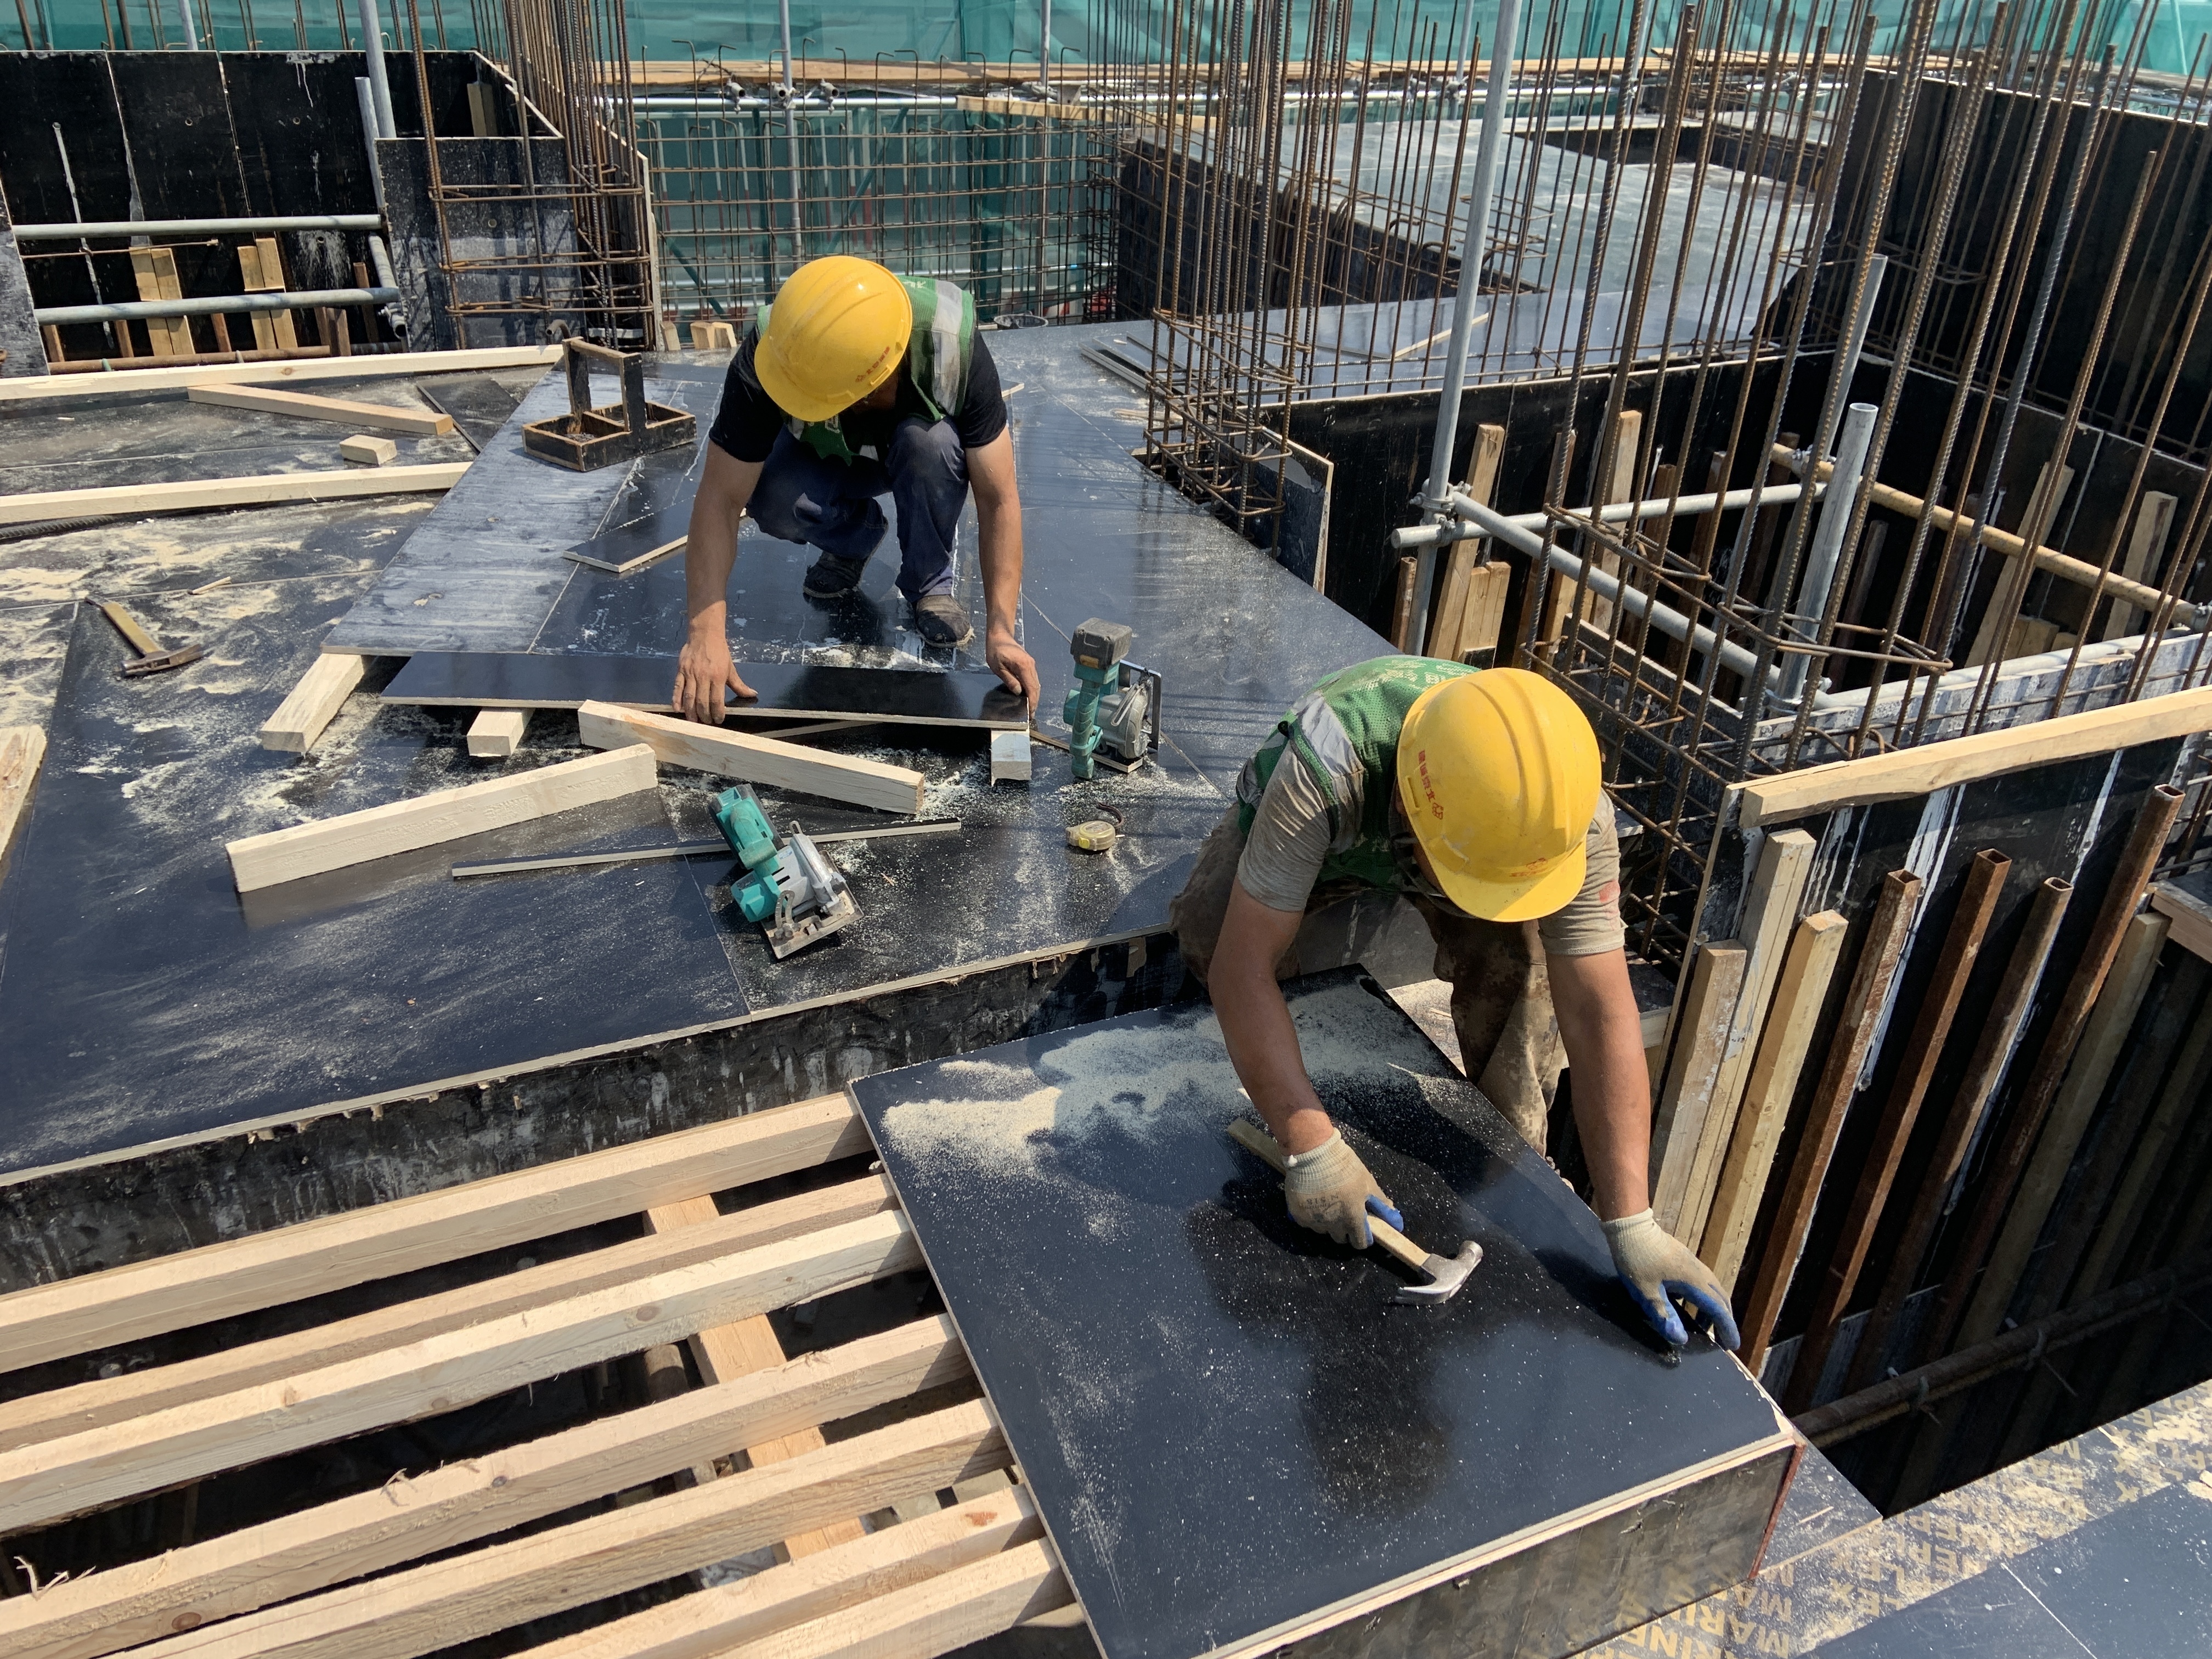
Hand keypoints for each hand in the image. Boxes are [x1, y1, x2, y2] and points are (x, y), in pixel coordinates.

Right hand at [673, 627, 756, 723]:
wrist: (705, 635)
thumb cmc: (719, 652)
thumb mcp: (731, 668)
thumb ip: (739, 685)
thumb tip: (753, 694)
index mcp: (718, 677)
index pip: (717, 700)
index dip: (718, 713)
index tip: (718, 720)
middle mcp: (703, 676)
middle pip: (702, 701)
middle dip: (704, 715)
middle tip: (706, 723)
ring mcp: (690, 674)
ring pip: (689, 697)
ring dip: (690, 711)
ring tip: (693, 721)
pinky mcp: (681, 670)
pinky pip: (677, 687)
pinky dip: (676, 699)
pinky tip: (677, 709)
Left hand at [985, 622, 1039, 710]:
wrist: (1000, 636)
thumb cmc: (996, 650)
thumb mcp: (998, 667)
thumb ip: (1009, 679)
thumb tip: (1018, 692)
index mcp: (1024, 666)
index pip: (1031, 687)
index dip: (1032, 701)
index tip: (1031, 711)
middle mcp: (1031, 665)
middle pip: (1036, 687)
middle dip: (1035, 701)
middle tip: (1031, 714)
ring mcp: (1031, 664)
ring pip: (1036, 683)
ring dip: (1034, 696)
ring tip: (1030, 708)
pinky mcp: (1029, 664)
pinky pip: (1033, 679)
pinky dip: (1032, 689)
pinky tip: (1028, 696)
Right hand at [1282, 1130, 1403, 1247]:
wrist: (1313, 1153)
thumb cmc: (1344, 1166)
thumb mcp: (1367, 1182)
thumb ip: (1380, 1203)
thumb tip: (1395, 1219)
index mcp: (1353, 1219)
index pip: (1360, 1243)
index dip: (1363, 1237)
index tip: (1361, 1227)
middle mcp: (1333, 1226)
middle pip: (1340, 1238)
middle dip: (1344, 1229)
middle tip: (1343, 1210)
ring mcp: (1314, 1221)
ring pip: (1323, 1230)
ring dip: (1327, 1222)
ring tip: (1327, 1201)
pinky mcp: (1298, 1215)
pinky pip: (1308, 1222)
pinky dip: (1311, 1214)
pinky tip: (1312, 1198)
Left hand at [1603, 1209, 1740, 1348]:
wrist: (1630, 1225)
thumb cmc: (1636, 1259)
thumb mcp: (1646, 1292)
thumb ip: (1663, 1315)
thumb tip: (1680, 1339)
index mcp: (1693, 1281)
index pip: (1717, 1308)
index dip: (1726, 1328)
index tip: (1732, 1345)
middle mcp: (1698, 1271)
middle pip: (1721, 1298)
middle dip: (1724, 1320)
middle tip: (1724, 1340)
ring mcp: (1692, 1263)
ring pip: (1712, 1289)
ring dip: (1715, 1308)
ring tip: (1706, 1327)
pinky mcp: (1683, 1259)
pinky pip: (1703, 1282)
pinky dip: (1704, 1298)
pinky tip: (1689, 1305)